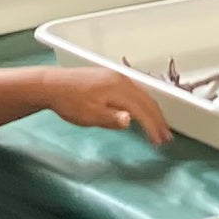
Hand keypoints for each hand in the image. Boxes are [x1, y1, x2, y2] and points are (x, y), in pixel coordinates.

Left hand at [36, 66, 169, 145]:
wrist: (51, 85)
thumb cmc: (70, 103)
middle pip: (147, 100)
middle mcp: (122, 80)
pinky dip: (142, 104)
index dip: (153, 126)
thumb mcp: (89, 115)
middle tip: (166, 137)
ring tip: (158, 127)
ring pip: (142, 95)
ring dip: (152, 111)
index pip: (143, 109)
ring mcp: (116, 77)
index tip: (160, 141)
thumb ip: (111, 118)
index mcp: (119, 89)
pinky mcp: (110, 77)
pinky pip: (134, 92)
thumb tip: (130, 120)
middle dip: (158, 119)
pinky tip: (141, 112)